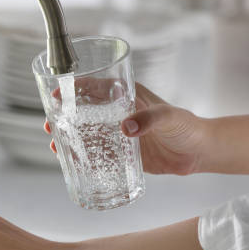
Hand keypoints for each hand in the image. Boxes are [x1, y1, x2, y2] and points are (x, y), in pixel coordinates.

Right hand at [45, 82, 206, 174]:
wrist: (199, 152)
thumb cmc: (187, 126)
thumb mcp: (170, 117)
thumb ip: (150, 119)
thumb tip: (126, 128)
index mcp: (126, 96)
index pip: (95, 87)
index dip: (74, 89)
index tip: (56, 94)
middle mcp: (118, 113)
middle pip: (84, 111)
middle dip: (64, 116)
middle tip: (49, 124)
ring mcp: (118, 133)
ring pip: (87, 133)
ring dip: (69, 138)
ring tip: (54, 145)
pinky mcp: (122, 152)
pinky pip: (97, 153)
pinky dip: (83, 156)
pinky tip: (71, 162)